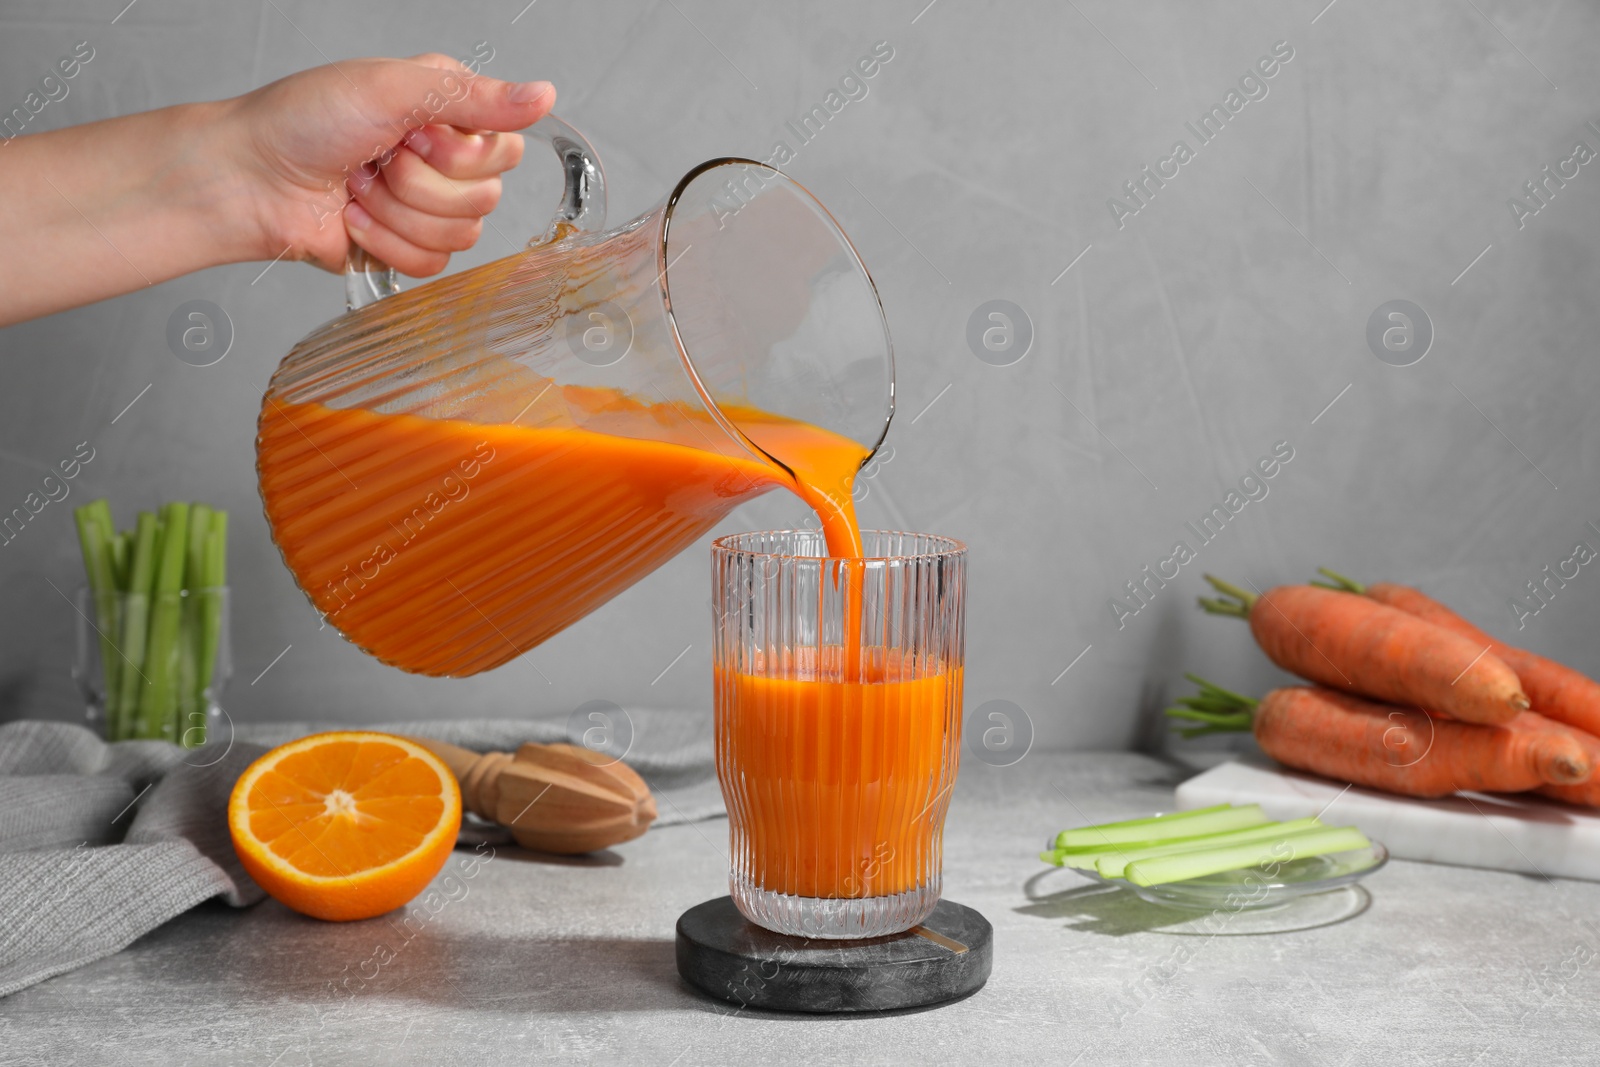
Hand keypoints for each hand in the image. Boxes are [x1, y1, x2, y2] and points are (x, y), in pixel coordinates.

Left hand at [225, 55, 554, 276]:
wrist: (250, 179)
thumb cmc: (302, 121)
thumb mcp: (391, 88)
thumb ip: (474, 95)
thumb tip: (544, 96)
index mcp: (450, 112)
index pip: (505, 150)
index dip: (457, 154)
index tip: (411, 135)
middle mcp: (445, 160)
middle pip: (485, 199)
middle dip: (417, 184)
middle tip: (375, 160)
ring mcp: (428, 207)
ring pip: (461, 237)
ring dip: (396, 213)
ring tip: (358, 187)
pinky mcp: (407, 248)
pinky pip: (432, 265)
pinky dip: (384, 243)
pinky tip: (354, 218)